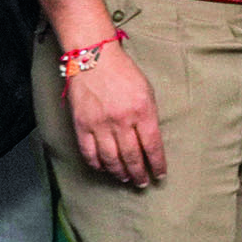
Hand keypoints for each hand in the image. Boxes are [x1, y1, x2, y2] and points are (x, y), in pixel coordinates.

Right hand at [67, 41, 165, 187]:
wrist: (94, 59)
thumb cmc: (124, 73)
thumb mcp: (147, 91)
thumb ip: (149, 117)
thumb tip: (150, 142)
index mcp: (142, 111)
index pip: (152, 145)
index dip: (156, 164)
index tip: (160, 175)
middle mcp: (121, 120)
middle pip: (132, 156)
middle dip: (139, 173)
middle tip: (143, 182)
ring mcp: (100, 124)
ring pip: (110, 158)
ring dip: (119, 172)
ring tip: (126, 178)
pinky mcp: (81, 124)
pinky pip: (89, 152)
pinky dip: (97, 164)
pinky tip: (104, 168)